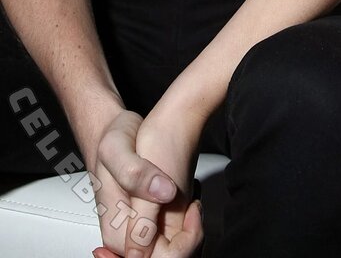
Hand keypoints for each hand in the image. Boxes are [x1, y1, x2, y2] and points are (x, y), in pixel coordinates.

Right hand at [89, 107, 199, 256]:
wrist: (115, 129)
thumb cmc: (111, 139)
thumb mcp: (116, 148)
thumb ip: (135, 174)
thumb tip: (164, 193)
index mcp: (117, 228)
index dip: (181, 242)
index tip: (191, 208)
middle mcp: (127, 236)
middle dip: (188, 239)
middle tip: (194, 206)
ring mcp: (139, 228)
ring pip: (171, 252)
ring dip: (189, 233)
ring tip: (192, 204)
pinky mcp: (150, 219)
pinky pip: (173, 239)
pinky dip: (188, 227)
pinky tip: (190, 205)